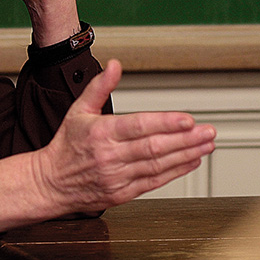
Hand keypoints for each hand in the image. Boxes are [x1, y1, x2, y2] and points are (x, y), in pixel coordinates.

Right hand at [37, 60, 216, 212]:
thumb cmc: (67, 145)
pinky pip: (154, 181)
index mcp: (100, 132)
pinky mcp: (123, 193)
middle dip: (185, 139)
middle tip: (208, 131)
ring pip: (158, 165)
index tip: (187, 119)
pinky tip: (191, 160)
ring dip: (186, 154)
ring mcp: (118, 176)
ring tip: (206, 144)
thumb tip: (114, 66)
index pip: (138, 126)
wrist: (51, 182)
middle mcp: (110, 156)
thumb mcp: (78, 110)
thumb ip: (99, 86)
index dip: (165, 123)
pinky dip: (176, 171)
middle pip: (154, 147)